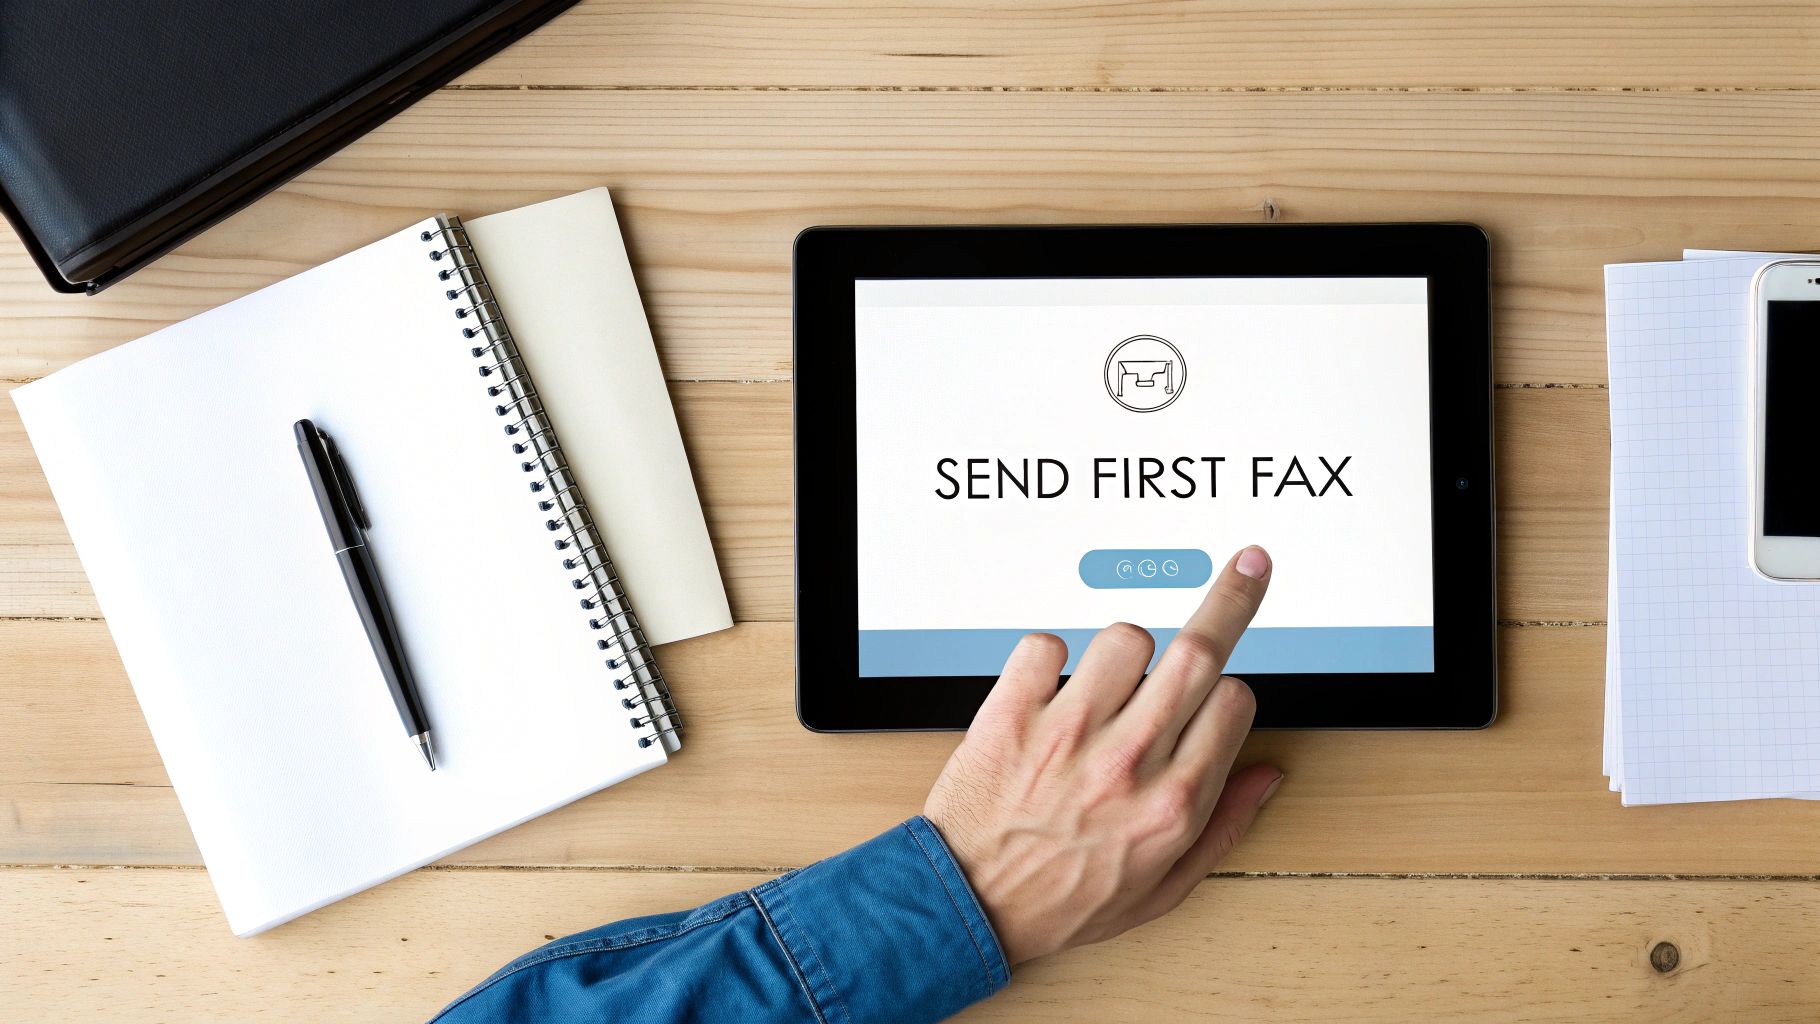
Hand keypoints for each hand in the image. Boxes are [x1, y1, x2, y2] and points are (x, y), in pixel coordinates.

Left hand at [923, 545, 1281, 966]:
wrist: (967, 907)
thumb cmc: (1059, 901)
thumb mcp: (1161, 890)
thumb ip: (1223, 828)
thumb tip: (1266, 774)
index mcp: (1171, 804)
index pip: (1234, 703)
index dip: (1230, 693)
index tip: (1219, 690)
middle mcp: (1126, 763)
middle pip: (1198, 652)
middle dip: (1231, 600)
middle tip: (1246, 568)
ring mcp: (1067, 735)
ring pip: (1125, 638)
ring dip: (1125, 650)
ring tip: (1106, 684)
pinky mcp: (1011, 716)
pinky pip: (1045, 645)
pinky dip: (1047, 655)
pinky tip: (1049, 686)